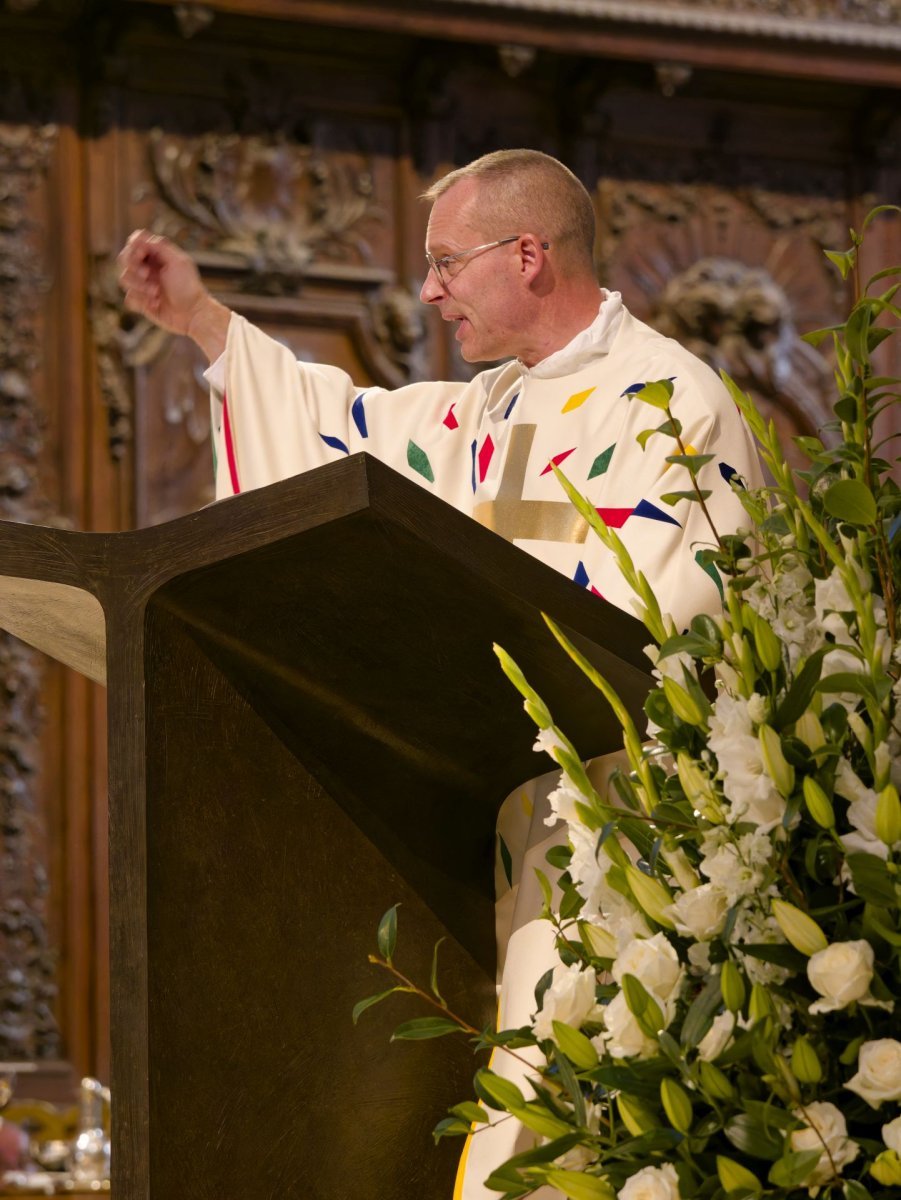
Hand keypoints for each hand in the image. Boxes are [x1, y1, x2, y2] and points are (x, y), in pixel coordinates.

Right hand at [118, 230, 229, 360]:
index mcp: (157, 255)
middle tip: (148, 275)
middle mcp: (147, 267)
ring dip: (140, 287)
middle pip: (124, 259)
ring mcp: (142, 284)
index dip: (134, 247)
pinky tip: (156, 304)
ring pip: (124, 279)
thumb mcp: (178, 262)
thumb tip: (139, 237)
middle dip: (135, 268)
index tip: (142, 254)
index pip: (134, 242)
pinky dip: (141, 302)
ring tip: (157, 294)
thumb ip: (160, 246)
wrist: (192, 314)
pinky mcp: (140, 302)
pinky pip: (128, 298)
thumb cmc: (188, 287)